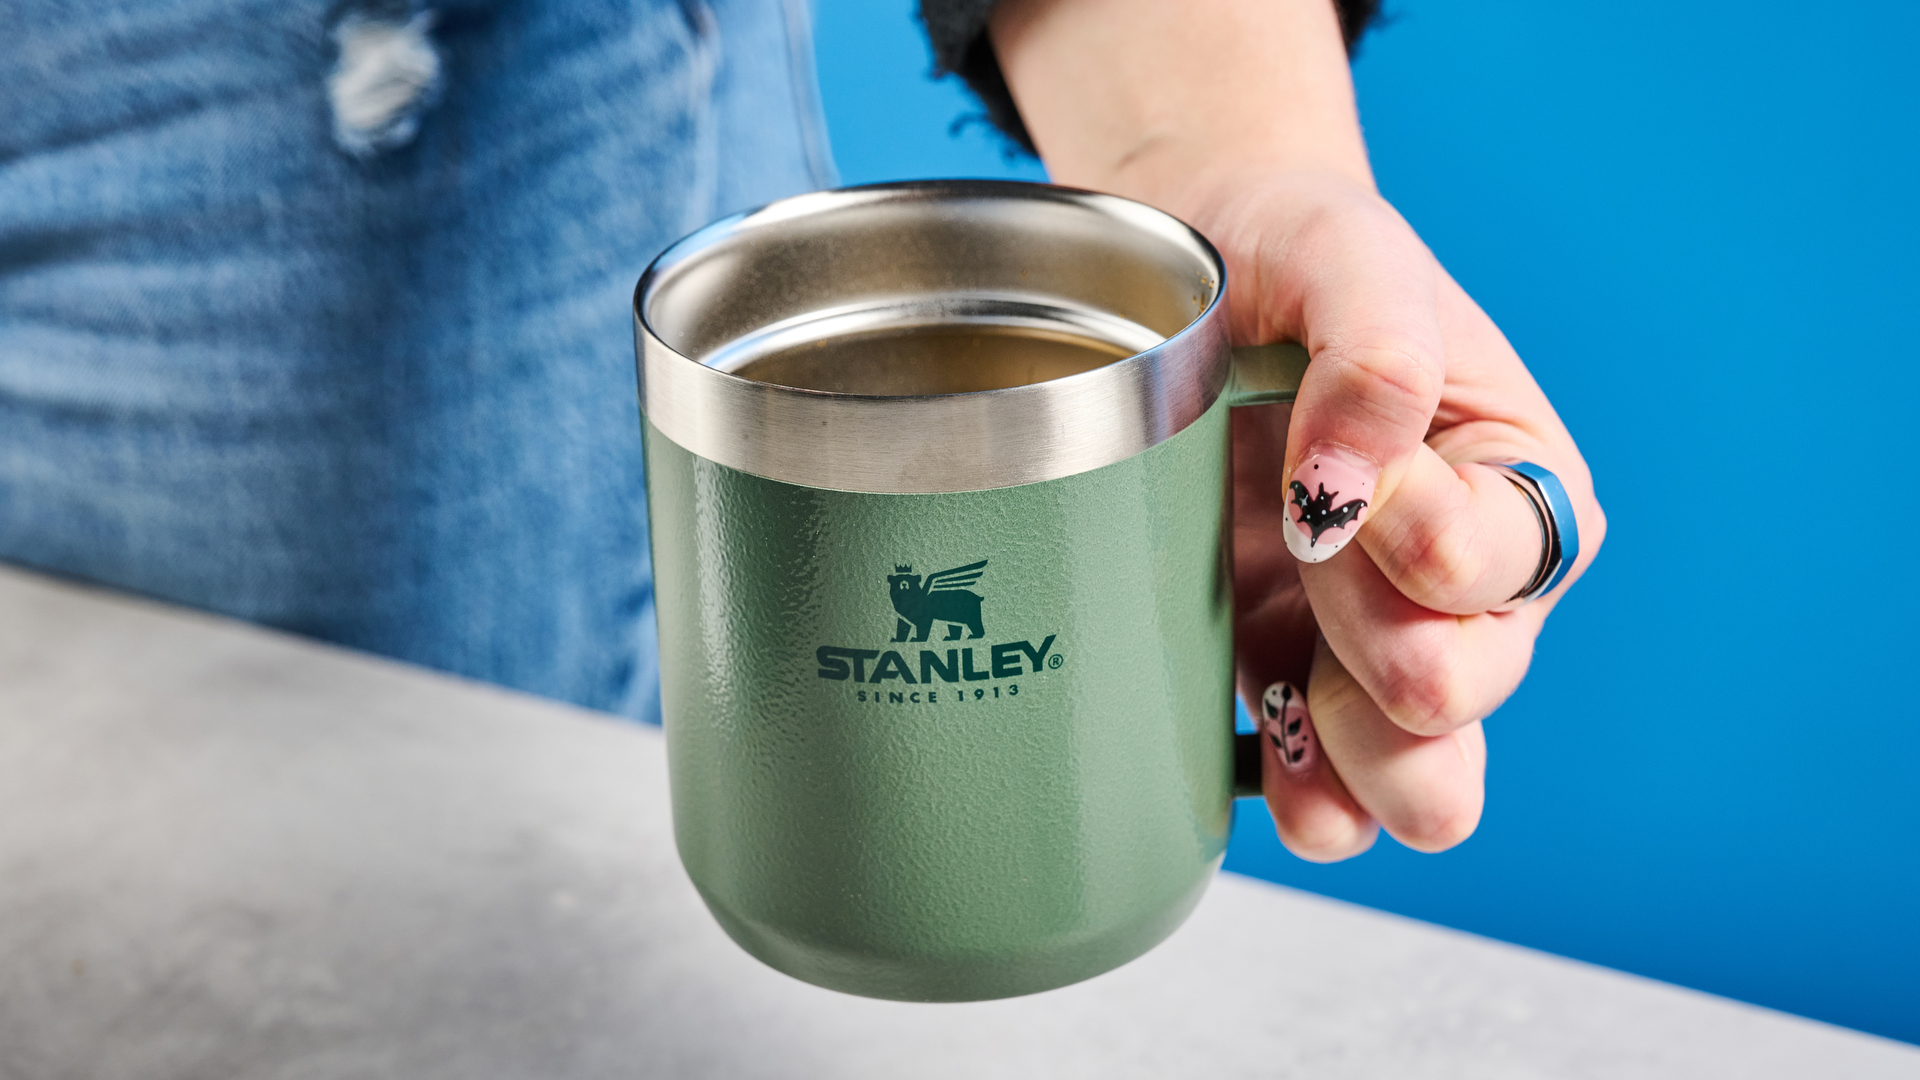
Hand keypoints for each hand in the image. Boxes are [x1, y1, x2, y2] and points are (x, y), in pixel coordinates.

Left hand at [1203, 167, 1603, 858]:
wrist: (1188, 274)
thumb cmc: (1293, 251)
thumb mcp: (1346, 251)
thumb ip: (1378, 350)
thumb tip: (1352, 486)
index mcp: (1517, 485)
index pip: (1495, 565)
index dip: (1411, 538)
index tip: (1332, 474)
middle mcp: (1465, 585)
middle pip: (1467, 691)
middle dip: (1384, 650)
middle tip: (1304, 557)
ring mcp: (1370, 643)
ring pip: (1415, 777)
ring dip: (1357, 767)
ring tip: (1296, 711)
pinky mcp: (1283, 674)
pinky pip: (1316, 789)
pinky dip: (1292, 796)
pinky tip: (1259, 772)